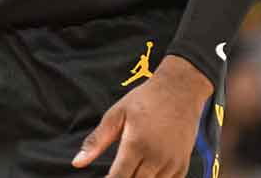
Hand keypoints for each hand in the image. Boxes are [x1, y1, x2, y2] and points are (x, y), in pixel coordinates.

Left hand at [73, 56, 212, 177]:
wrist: (180, 91)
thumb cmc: (145, 101)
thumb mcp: (116, 115)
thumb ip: (96, 141)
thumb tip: (77, 163)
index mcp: (136, 144)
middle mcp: (156, 158)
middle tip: (116, 172)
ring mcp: (172, 163)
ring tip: (129, 170)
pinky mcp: (183, 165)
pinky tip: (145, 173)